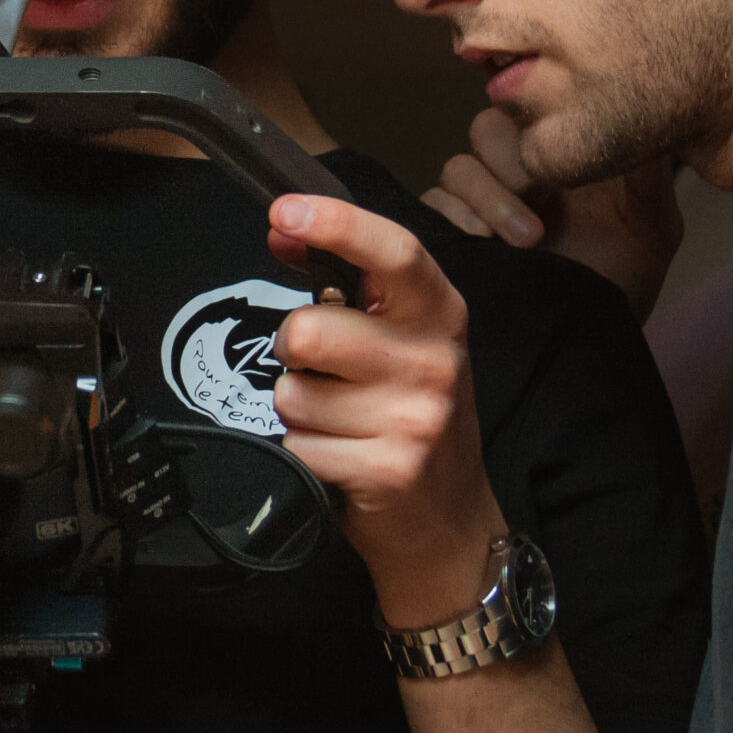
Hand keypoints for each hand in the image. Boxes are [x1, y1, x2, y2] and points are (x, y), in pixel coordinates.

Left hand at [267, 194, 511, 626]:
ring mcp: (415, 417)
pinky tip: (342, 460)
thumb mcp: (401, 342)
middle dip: (294, 352)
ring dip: (300, 412)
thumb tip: (284, 229)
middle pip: (309, 331)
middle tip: (324, 372)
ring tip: (342, 424)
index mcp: (440, 313)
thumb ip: (349, 287)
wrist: (448, 521)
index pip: (393, 251)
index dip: (336, 224)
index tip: (284, 212)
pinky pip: (298, 445)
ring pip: (293, 394)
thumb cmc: (411, 416)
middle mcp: (435, 360)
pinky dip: (304, 454)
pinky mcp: (388, 468)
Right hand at [421, 108, 683, 319]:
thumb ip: (646, 169)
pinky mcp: (455, 234)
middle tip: (539, 198)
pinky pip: (432, 205)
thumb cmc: (626, 276)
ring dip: (486, 197)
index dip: (535, 124)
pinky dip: (452, 216)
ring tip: (526, 239)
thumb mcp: (652, 220)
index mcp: (557, 153)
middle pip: (485, 130)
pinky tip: (484, 241)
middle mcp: (515, 170)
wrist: (593, 335)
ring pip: (457, 168)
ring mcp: (482, 202)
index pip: (530, 106)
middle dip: (509, 163)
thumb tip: (645, 111)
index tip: (562, 162)